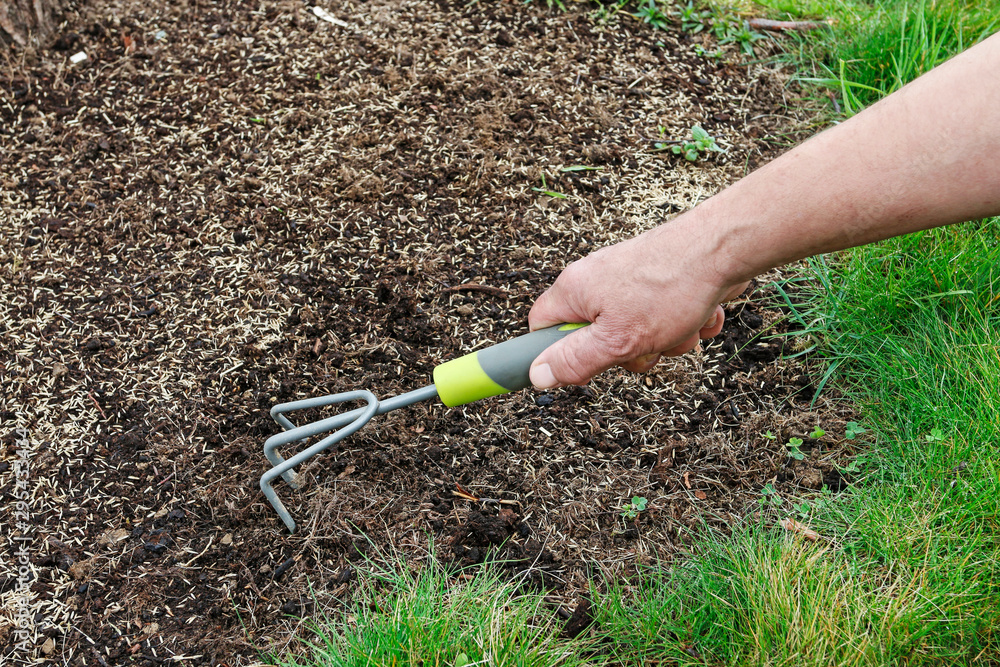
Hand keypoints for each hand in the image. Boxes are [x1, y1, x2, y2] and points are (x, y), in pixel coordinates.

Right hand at [527, 215, 748, 387]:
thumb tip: (537, 376)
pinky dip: (685, 323)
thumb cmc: (670, 287)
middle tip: (644, 347)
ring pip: (636, 331)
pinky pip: (665, 316)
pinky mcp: (660, 279)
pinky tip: (700, 314)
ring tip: (681, 327)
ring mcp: (630, 279)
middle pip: (595, 336)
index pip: (542, 327)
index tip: (581, 366)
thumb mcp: (616, 340)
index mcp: (575, 290)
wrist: (724, 248)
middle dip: (627, 352)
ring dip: (664, 341)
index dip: (555, 353)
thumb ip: (575, 361)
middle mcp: (597, 279)